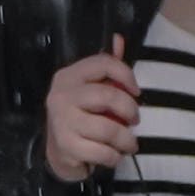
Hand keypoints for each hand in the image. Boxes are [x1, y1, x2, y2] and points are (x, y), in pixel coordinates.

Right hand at [44, 42, 140, 182]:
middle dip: (130, 110)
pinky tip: (115, 156)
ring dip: (126, 139)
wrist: (57, 150)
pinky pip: (101, 152)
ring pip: (108, 128)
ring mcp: (62, 121)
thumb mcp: (92, 88)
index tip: (137, 92)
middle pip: (108, 96)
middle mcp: (61, 95)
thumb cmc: (81, 114)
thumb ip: (107, 67)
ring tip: (130, 144)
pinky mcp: (66, 146)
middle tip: (135, 120)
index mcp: (69, 76)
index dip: (126, 75)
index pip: (103, 64)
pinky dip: (114, 157)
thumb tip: (118, 39)